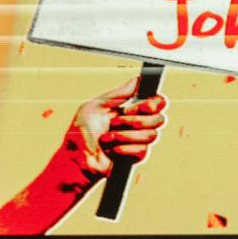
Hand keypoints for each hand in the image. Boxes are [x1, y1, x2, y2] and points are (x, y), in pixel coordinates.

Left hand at [53, 77, 168, 184]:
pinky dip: (124, 149)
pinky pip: (143, 150)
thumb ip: (119, 93)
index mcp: (130, 110)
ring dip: (125, 136)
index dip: (154, 103)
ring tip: (108, 138)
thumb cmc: (81, 133)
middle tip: (115, 123)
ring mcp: (138, 141)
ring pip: (152, 135)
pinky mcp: (137, 157)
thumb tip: (137, 80)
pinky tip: (112, 150)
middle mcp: (138, 124)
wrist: (77, 158)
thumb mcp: (97, 106)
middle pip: (159, 119)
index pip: (158, 103)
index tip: (139, 107)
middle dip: (136, 121)